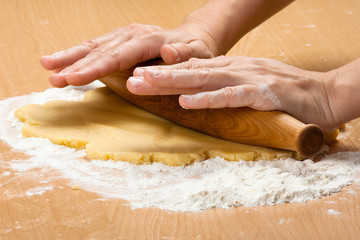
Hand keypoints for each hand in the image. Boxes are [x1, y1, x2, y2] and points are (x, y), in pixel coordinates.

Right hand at [40, 23, 216, 87]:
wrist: (195, 39)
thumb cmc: (196, 52)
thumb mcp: (198, 55)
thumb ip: (183, 56)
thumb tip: (167, 54)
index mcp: (150, 40)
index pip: (118, 55)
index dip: (95, 67)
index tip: (74, 78)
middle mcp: (133, 34)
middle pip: (101, 49)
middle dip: (75, 64)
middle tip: (53, 78)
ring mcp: (125, 36)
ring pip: (93, 44)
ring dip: (70, 56)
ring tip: (47, 66)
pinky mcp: (121, 40)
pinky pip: (96, 46)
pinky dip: (78, 54)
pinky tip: (62, 61)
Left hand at [127, 56, 340, 131]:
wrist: (323, 95)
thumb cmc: (284, 92)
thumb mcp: (249, 84)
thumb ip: (226, 86)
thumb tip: (200, 92)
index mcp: (230, 68)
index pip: (190, 68)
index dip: (163, 72)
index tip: (137, 77)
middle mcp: (235, 69)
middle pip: (190, 71)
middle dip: (158, 76)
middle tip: (131, 80)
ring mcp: (248, 79)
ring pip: (204, 79)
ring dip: (174, 82)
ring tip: (147, 84)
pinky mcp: (263, 93)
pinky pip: (231, 96)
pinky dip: (208, 98)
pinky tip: (187, 100)